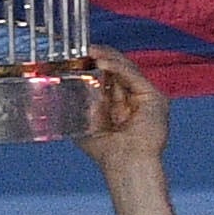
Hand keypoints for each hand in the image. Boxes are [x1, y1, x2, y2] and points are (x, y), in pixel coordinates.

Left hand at [78, 48, 170, 181]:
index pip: (110, 76)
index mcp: (121, 104)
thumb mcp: (86, 124)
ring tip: (90, 52)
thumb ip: (78, 109)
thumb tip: (59, 93)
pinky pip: (133, 75)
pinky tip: (102, 62)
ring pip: (127, 68)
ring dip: (107, 58)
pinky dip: (117, 67)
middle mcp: (135, 98)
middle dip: (101, 56)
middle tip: (83, 49)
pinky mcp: (154, 97)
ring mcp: (146, 97)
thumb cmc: (107, 153)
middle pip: (119, 68)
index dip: (95, 64)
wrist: (126, 165)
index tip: (78, 56)